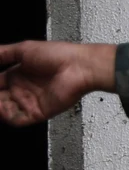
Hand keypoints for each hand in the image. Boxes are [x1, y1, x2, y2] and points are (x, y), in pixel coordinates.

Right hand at [0, 42, 116, 125]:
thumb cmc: (58, 55)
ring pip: (4, 110)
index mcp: (18, 75)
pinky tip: (1, 108)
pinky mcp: (38, 112)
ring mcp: (30, 101)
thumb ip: (2, 54)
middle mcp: (22, 89)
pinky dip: (6, 116)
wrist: (79, 67)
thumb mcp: (23, 50)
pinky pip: (18, 119)